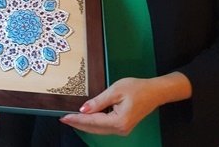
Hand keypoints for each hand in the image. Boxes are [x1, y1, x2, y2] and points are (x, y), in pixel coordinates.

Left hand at [60, 73, 190, 135]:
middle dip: (78, 124)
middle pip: (94, 128)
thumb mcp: (115, 91)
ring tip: (71, 119)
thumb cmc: (137, 88)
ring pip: (99, 129)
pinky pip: (104, 127)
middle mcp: (120, 129)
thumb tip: (83, 110)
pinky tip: (86, 119)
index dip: (77, 120)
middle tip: (63, 119)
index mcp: (118, 121)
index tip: (64, 117)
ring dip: (85, 124)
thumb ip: (98, 101)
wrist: (155, 92)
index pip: (92, 122)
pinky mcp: (123, 126)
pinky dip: (93, 124)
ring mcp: (122, 129)